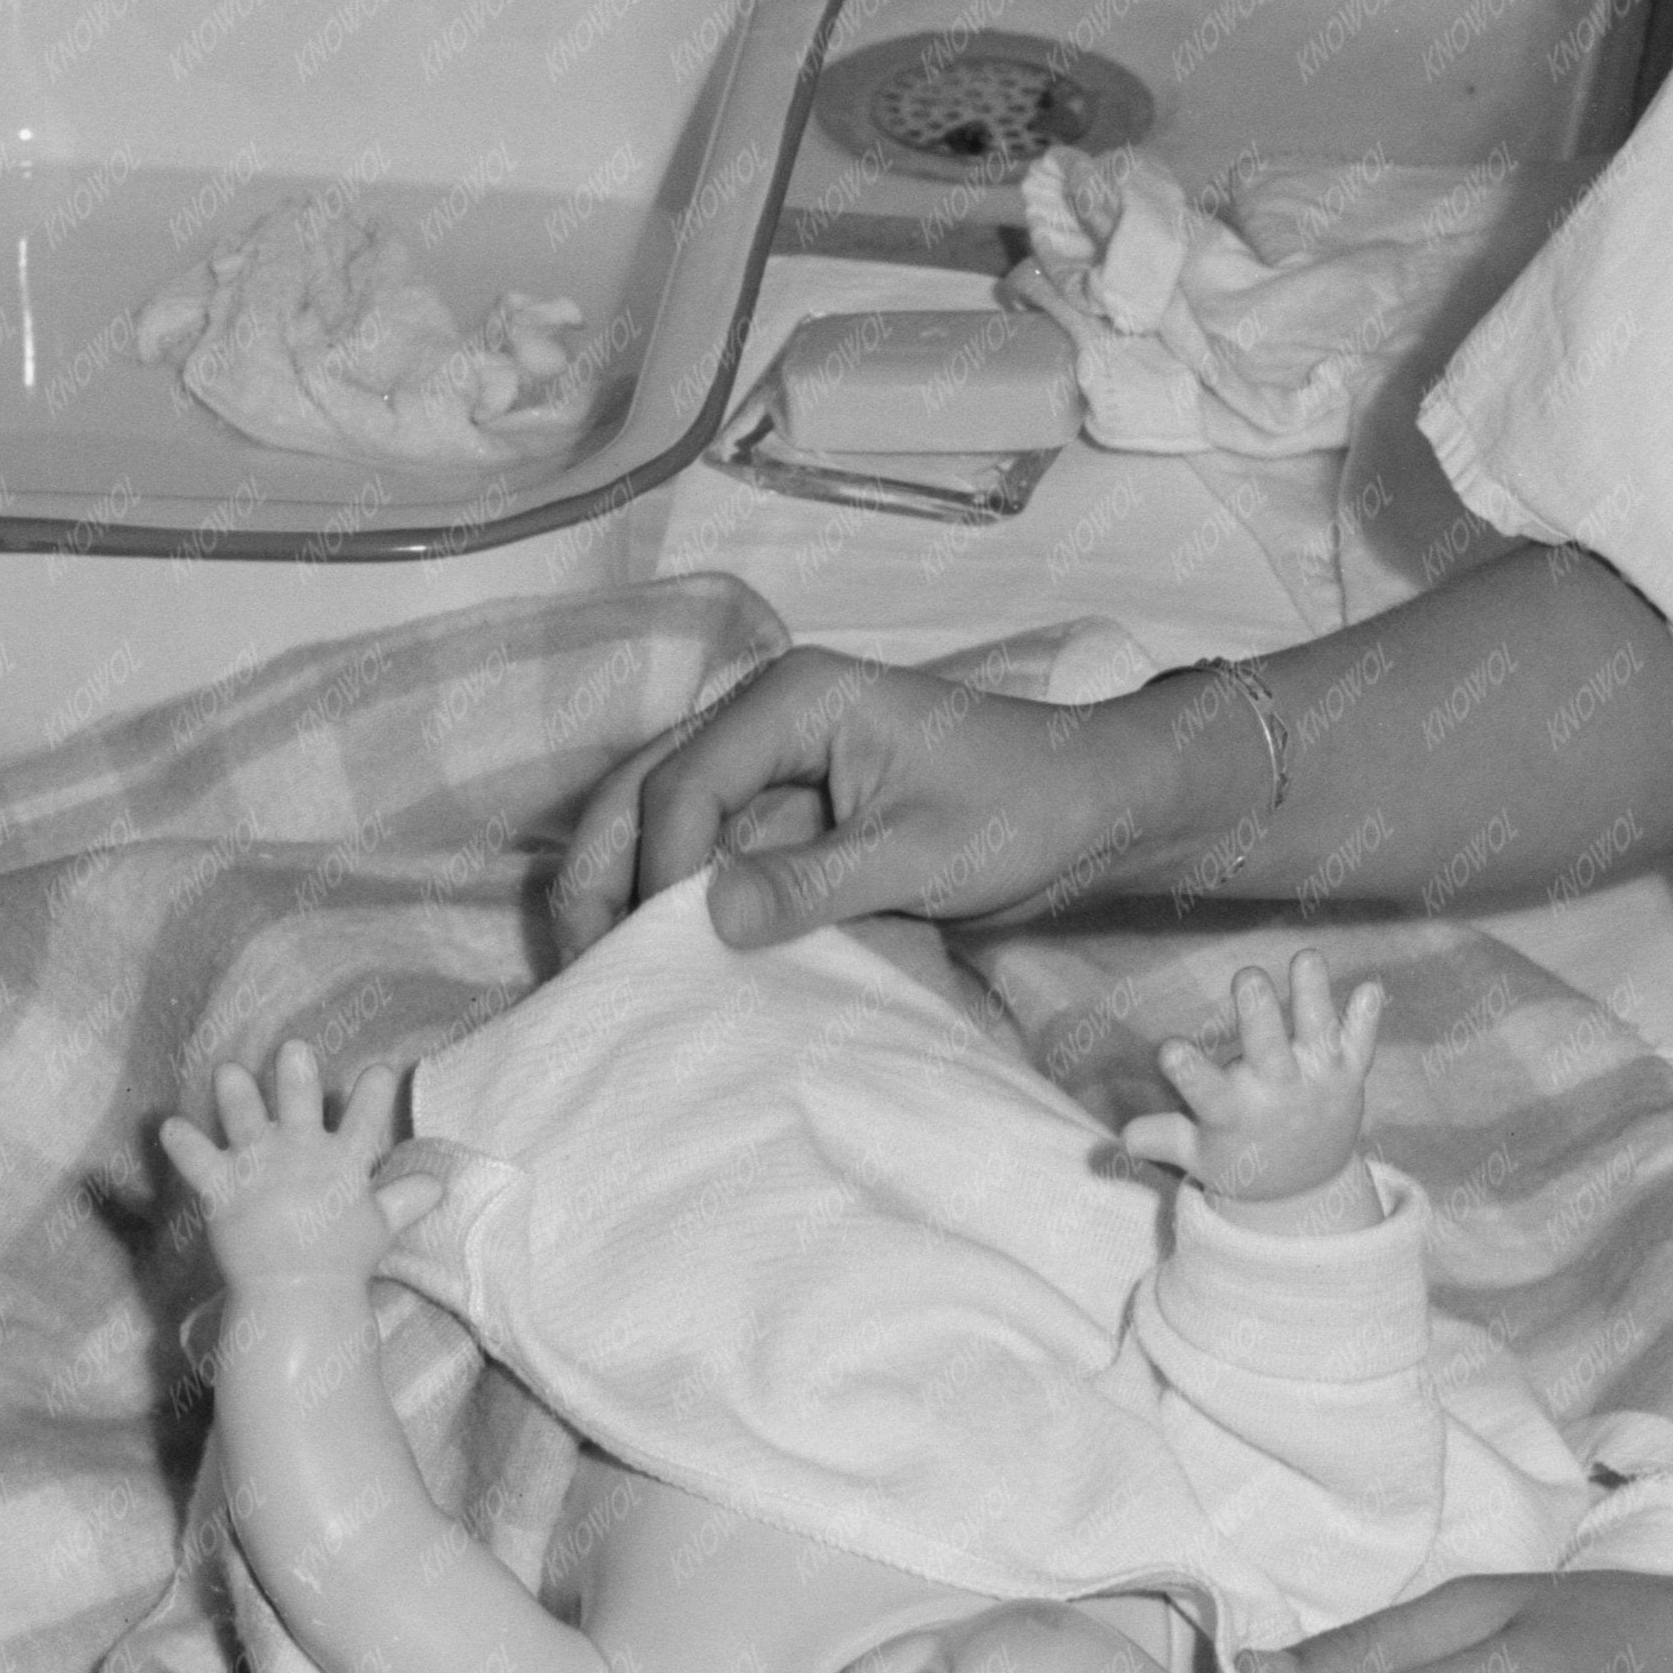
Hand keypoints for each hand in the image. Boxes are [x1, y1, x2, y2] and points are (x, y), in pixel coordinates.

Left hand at [162, 1038, 402, 1289]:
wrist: (295, 1297)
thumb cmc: (341, 1262)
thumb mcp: (380, 1228)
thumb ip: (406, 1198)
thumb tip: (440, 1182)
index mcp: (341, 1161)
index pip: (366, 1115)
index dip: (375, 1088)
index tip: (378, 1069)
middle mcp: (300, 1154)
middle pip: (299, 1101)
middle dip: (295, 1073)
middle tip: (293, 1048)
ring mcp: (258, 1169)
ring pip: (244, 1118)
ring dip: (235, 1093)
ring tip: (229, 1072)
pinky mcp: (223, 1190)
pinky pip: (197, 1160)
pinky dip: (182, 1144)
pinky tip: (169, 1127)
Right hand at [624, 642, 1202, 941]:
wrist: (1098, 807)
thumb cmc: (1028, 809)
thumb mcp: (924, 854)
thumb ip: (814, 882)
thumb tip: (706, 917)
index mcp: (796, 699)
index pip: (685, 782)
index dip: (659, 871)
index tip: (659, 952)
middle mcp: (770, 718)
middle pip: (646, 788)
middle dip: (601, 873)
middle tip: (575, 967)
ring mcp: (777, 766)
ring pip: (665, 821)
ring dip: (628, 890)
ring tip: (599, 973)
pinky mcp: (794, 814)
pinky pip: (713, 851)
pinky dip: (679, 901)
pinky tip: (662, 962)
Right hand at [1122, 950, 1383, 1207]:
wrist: (1309, 1189)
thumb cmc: (1240, 1157)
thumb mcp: (1197, 1156)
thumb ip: (1162, 1138)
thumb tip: (1120, 1137)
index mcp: (1232, 1112)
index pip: (1204, 1090)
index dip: (1187, 1071)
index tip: (1169, 1048)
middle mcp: (1276, 1093)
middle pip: (1268, 1051)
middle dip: (1259, 1014)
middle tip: (1247, 976)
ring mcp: (1317, 1082)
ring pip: (1316, 1036)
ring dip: (1313, 997)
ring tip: (1307, 958)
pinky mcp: (1349, 1076)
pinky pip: (1361, 1046)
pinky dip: (1367, 1021)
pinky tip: (1372, 990)